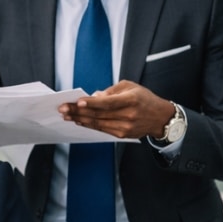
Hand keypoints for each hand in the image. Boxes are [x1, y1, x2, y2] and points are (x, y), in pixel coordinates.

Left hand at [58, 80, 174, 139]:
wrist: (160, 118)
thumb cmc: (144, 99)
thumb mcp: (130, 87)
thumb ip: (111, 91)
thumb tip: (93, 96)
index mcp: (131, 100)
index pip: (107, 103)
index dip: (91, 103)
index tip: (77, 102)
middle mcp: (128, 115)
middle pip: (98, 114)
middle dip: (78, 111)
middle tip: (62, 108)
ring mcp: (125, 127)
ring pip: (97, 123)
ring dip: (79, 119)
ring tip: (66, 115)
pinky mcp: (122, 134)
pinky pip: (101, 129)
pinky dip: (88, 125)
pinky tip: (79, 121)